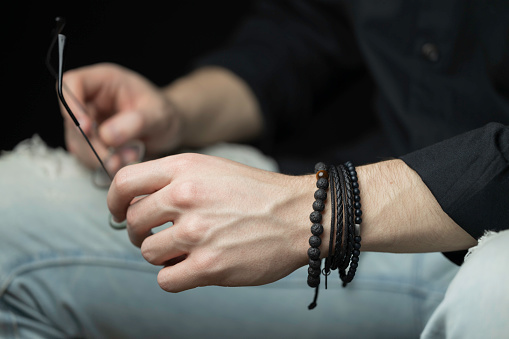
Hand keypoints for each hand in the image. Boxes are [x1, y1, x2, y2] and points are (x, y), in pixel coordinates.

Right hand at [60, 63, 181, 168]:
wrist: (171, 130)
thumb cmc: (165, 114)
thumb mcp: (158, 115)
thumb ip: (136, 122)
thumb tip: (107, 136)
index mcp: (105, 81)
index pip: (72, 82)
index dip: (72, 104)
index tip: (87, 128)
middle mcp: (92, 99)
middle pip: (71, 119)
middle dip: (90, 143)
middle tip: (112, 158)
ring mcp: (90, 121)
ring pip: (77, 142)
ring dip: (98, 156)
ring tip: (129, 158)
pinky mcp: (93, 141)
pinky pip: (87, 155)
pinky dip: (102, 164)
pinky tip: (124, 162)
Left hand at [107, 153, 323, 291]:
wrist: (299, 215)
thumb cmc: (257, 193)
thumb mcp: (213, 168)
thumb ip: (174, 178)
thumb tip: (138, 200)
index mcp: (184, 168)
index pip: (123, 183)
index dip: (113, 202)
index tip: (118, 213)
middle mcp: (185, 196)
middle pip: (132, 221)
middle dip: (139, 232)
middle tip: (158, 235)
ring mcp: (196, 232)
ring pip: (147, 251)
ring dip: (161, 255)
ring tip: (184, 251)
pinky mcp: (208, 266)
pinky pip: (165, 279)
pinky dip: (174, 276)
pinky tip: (193, 267)